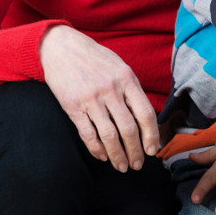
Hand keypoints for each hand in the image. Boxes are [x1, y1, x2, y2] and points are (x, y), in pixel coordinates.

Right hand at [39, 25, 158, 171]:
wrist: (62, 48)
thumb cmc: (95, 58)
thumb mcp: (120, 67)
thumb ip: (132, 90)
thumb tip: (145, 118)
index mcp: (127, 79)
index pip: (145, 113)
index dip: (151, 135)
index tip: (153, 150)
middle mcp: (111, 90)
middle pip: (128, 128)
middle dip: (136, 151)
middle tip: (138, 164)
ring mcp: (91, 99)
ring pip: (109, 135)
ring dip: (117, 155)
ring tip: (122, 166)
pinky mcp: (73, 106)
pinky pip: (88, 134)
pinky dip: (96, 149)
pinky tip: (102, 156)